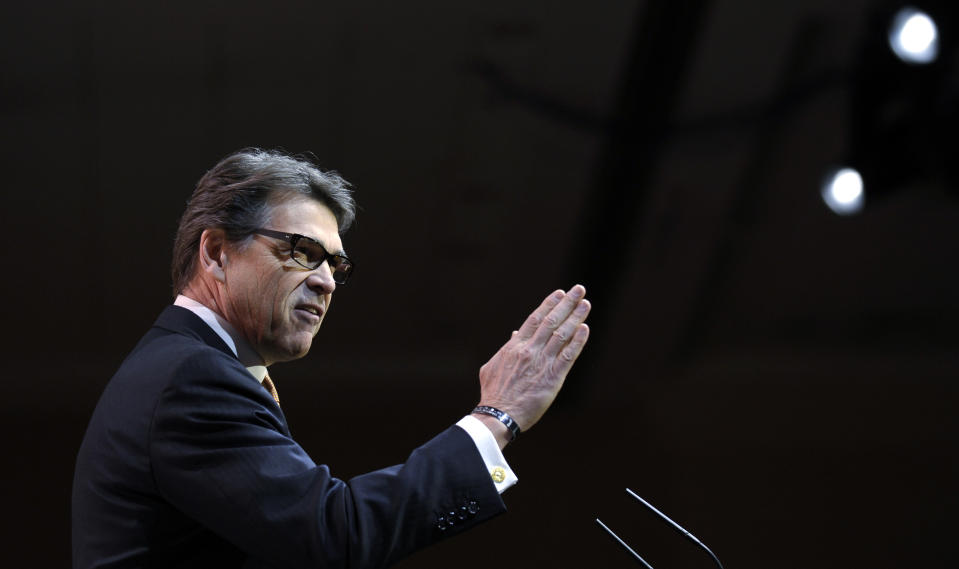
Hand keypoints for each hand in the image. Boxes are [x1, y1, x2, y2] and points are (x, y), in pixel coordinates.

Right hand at [474, 285, 590, 444]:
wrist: (498, 415)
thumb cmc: (494, 393)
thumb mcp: (492, 366)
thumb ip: (507, 349)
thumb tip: (515, 334)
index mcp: (514, 347)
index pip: (534, 319)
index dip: (549, 304)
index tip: (560, 293)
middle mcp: (530, 351)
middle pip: (551, 321)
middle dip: (566, 303)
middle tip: (579, 289)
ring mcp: (542, 363)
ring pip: (562, 335)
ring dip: (576, 317)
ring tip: (586, 304)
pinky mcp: (552, 378)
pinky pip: (568, 356)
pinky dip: (578, 341)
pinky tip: (585, 329)